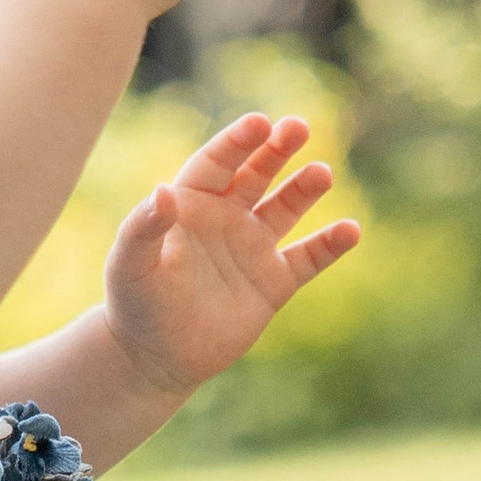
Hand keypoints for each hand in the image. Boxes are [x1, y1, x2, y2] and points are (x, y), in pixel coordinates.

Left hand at [102, 113, 358, 399]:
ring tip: (322, 173)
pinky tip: (350, 230)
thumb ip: (143, 227)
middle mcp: (226, 218)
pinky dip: (330, 245)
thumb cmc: (134, 305)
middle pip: (257, 173)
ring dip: (305, 188)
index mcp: (191, 204)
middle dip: (277, 149)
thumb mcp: (130, 265)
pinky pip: (308, 258)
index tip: (259, 123)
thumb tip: (162, 191)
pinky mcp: (274, 283)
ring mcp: (253, 248)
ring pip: (286, 208)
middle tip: (299, 126)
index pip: (217, 163)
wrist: (155, 357)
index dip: (237, 142)